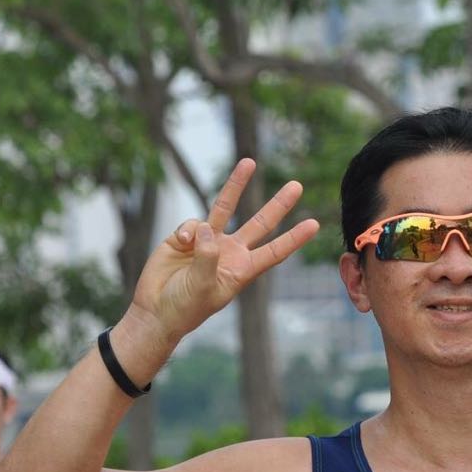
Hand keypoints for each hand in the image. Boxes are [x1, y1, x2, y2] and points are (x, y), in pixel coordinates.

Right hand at [130, 159, 320, 345]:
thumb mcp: (202, 286)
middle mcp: (231, 252)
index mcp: (243, 269)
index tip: (314, 224)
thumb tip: (207, 227)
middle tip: (297, 185)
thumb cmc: (185, 307)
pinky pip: (193, 223)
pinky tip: (182, 243)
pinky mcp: (186, 236)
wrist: (156, 309)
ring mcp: (209, 242)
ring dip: (237, 185)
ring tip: (250, 163)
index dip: (294, 238)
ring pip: (226, 207)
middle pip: (260, 223)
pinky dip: (189, 229)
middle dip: (278, 205)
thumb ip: (207, 257)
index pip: (274, 251)